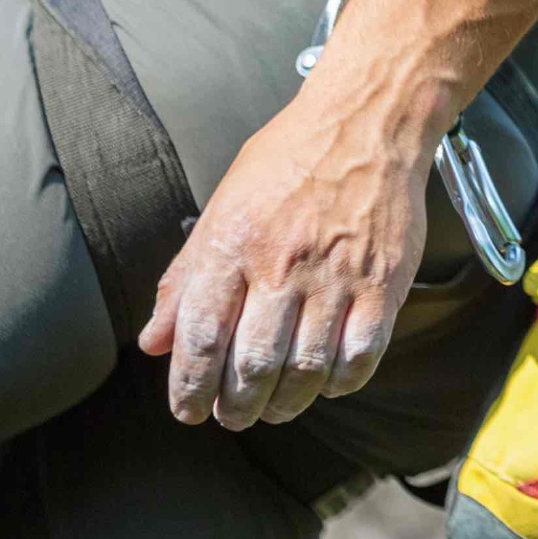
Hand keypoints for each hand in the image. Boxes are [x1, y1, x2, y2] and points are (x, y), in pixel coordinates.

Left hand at [139, 86, 430, 428]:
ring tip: (274, 408)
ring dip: (285, 404)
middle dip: (236, 406)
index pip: (201, 335)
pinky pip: (360, 356)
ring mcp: (337, 276)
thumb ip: (187, 276)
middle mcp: (283, 263)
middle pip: (252, 365)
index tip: (189, 409)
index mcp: (235, 242)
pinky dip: (339, 383)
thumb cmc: (292, 159)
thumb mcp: (224, 205)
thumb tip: (154, 340)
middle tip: (233, 416)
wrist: (369, 122)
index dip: (189, 386)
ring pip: (306, 370)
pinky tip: (327, 381)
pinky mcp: (383, 284)